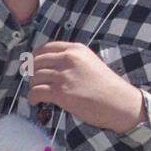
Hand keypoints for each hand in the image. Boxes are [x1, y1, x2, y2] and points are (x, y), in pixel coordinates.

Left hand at [28, 41, 145, 133]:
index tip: (33, 65)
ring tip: (39, 93)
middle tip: (34, 82)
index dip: (35, 57)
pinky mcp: (60, 93)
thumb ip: (72, 60)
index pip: (45, 48)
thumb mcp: (91, 63)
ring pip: (34, 78)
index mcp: (76, 49)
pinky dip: (33, 98)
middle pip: (36, 62)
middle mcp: (68, 59)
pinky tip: (36, 102)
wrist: (119, 102)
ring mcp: (64, 76)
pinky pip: (36, 92)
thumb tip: (49, 66)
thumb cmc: (108, 86)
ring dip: (33, 87)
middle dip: (31, 73)